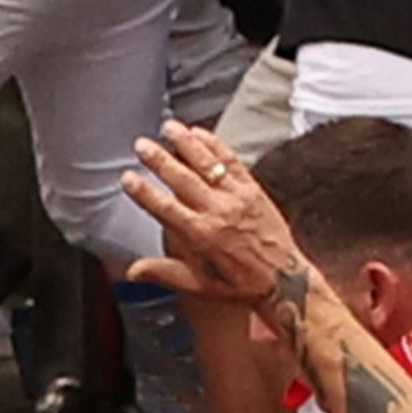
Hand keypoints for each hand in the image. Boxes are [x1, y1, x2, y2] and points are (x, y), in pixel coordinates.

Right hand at [124, 125, 316, 306]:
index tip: (128, 178)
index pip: (165, 208)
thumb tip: (133, 271)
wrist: (283, 278)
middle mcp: (217, 212)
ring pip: (206, 163)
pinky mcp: (252, 188)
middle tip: (141, 145)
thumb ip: (164, 272)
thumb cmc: (241, 283)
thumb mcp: (199, 285)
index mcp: (201, 236)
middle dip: (159, 159)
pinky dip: (214, 144)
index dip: (144, 192)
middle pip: (182, 179)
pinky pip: (231, 161)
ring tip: (168, 128)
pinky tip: (199, 133)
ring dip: (185, 143)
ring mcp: (236, 197)